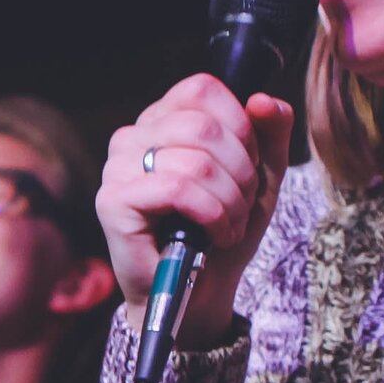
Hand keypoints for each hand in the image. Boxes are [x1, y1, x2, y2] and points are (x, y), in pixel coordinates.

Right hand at [98, 74, 296, 347]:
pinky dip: (211, 214)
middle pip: (203, 125)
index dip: (239, 125)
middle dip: (240, 170)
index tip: (248, 165)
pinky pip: (177, 189)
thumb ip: (270, 134)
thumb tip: (264, 100)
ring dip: (230, 200)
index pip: (201, 88)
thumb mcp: (260, 178)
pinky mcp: (113, 201)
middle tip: (243, 204)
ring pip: (194, 160)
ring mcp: (117, 167)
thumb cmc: (221, 231)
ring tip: (230, 225)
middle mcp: (132, 136)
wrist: (198, 293)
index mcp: (162, 120)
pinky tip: (215, 235)